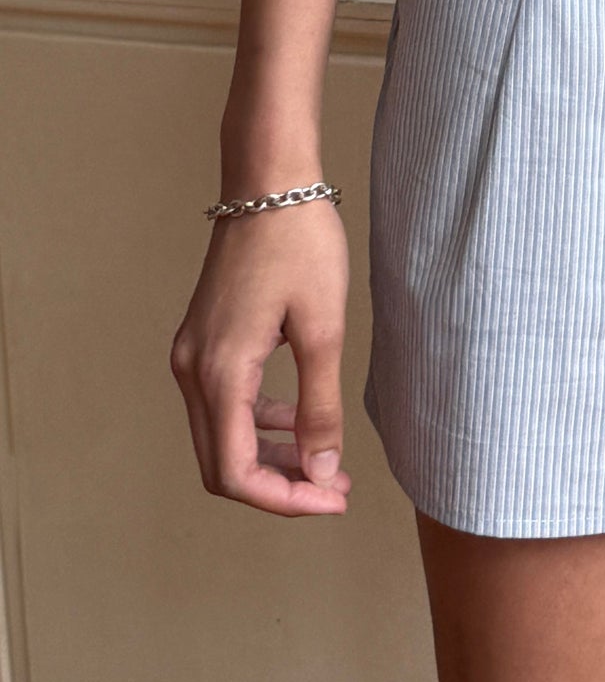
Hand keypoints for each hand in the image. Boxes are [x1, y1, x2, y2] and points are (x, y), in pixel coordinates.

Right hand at [169, 198, 353, 515]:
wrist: (269, 181)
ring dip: (270, 456)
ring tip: (326, 459)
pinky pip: (224, 403)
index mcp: (219, 374)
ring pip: (222, 435)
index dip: (285, 500)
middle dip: (280, 485)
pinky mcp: (203, 340)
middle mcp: (192, 370)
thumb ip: (320, 406)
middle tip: (335, 488)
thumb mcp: (324, 327)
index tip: (333, 498)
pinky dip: (259, 422)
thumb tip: (320, 472)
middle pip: (223, 463)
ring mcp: (192, 354)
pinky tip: (300, 417)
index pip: (236, 473)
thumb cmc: (300, 243)